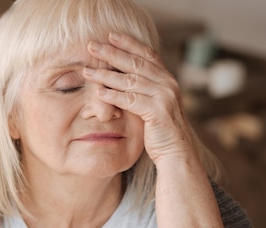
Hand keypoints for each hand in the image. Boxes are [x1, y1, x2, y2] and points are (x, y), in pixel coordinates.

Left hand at [83, 32, 196, 165]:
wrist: (177, 152)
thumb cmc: (161, 131)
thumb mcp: (154, 104)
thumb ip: (144, 90)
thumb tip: (122, 78)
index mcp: (166, 79)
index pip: (146, 54)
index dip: (128, 43)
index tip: (110, 36)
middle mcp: (167, 84)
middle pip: (135, 63)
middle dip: (111, 53)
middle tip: (91, 46)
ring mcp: (164, 97)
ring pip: (130, 80)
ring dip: (106, 74)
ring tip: (87, 71)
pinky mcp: (158, 112)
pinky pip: (130, 100)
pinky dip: (113, 96)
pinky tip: (99, 93)